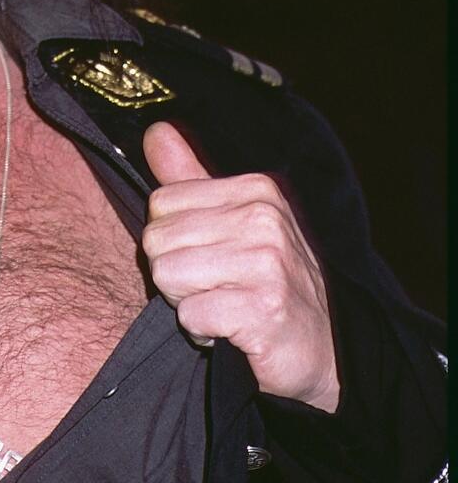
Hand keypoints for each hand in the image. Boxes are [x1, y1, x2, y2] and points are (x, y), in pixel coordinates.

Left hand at [141, 122, 339, 411]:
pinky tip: (233, 331)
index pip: (161, 202)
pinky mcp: (264, 310)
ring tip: (224, 307)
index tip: (210, 258)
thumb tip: (156, 130)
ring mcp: (268, 263)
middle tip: (217, 289)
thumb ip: (190, 177)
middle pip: (157, 240)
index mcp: (256, 188)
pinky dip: (202, 332)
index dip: (172, 240)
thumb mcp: (235, 220)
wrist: (327, 352)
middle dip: (175, 275)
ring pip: (167, 276)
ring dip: (187, 303)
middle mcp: (264, 218)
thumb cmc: (270, 284)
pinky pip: (190, 315)